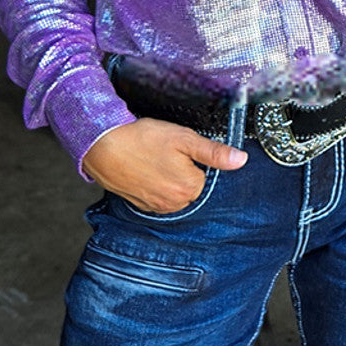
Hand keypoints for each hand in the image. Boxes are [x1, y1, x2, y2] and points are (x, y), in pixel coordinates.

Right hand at [81, 116, 247, 213]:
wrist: (104, 146)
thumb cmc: (143, 139)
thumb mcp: (184, 138)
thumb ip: (214, 152)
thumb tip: (240, 160)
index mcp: (190, 188)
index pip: (204, 175)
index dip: (193, 158)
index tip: (179, 148)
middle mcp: (174, 204)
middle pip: (190, 185)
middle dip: (182, 169)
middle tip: (165, 152)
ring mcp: (155, 206)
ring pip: (173, 191)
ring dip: (167, 177)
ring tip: (153, 159)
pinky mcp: (139, 204)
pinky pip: (156, 195)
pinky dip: (153, 183)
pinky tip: (144, 167)